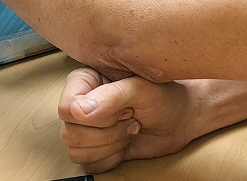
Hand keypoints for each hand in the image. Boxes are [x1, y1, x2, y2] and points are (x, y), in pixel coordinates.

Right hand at [58, 68, 195, 172]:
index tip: (124, 108)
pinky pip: (88, 165)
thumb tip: (78, 110)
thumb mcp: (142, 89)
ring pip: (77, 151)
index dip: (96, 116)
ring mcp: (86, 127)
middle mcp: (81, 103)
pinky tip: (125, 143)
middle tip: (131, 117)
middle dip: (108, 132)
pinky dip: (111, 159)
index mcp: (86, 80)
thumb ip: (111, 96)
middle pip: (70, 133)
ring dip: (111, 145)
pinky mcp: (94, 148)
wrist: (179, 118)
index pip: (67, 107)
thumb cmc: (164, 97)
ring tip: (130, 128)